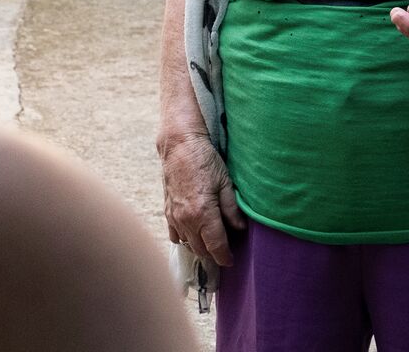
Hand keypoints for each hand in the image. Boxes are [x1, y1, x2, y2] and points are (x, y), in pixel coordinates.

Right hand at [158, 133, 243, 266]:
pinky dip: (185, 239)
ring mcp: (174, 217)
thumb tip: (241, 229)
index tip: (231, 261)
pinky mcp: (167, 212)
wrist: (179, 146)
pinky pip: (175, 235)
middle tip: (226, 251)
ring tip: (212, 244)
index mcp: (203, 214)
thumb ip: (232, 209)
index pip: (216, 246)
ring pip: (188, 244)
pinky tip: (194, 234)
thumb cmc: (205, 160)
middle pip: (201, 250)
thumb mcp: (225, 183)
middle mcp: (186, 220)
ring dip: (200, 248)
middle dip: (214, 255)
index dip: (225, 257)